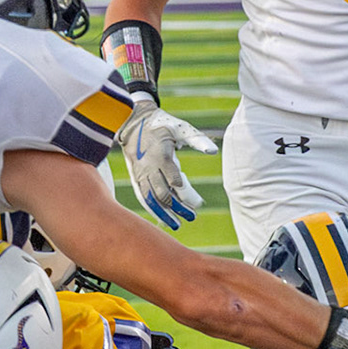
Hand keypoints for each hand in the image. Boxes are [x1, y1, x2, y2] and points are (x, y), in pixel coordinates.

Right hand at [116, 98, 216, 229]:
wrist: (134, 122)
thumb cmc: (163, 125)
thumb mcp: (181, 128)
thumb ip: (198, 139)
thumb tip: (213, 151)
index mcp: (162, 155)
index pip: (175, 180)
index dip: (186, 194)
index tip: (198, 202)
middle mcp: (149, 167)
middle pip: (163, 193)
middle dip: (178, 207)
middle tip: (192, 217)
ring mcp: (141, 174)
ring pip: (152, 199)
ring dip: (164, 214)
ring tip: (177, 225)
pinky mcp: (136, 178)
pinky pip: (143, 197)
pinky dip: (152, 210)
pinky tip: (162, 220)